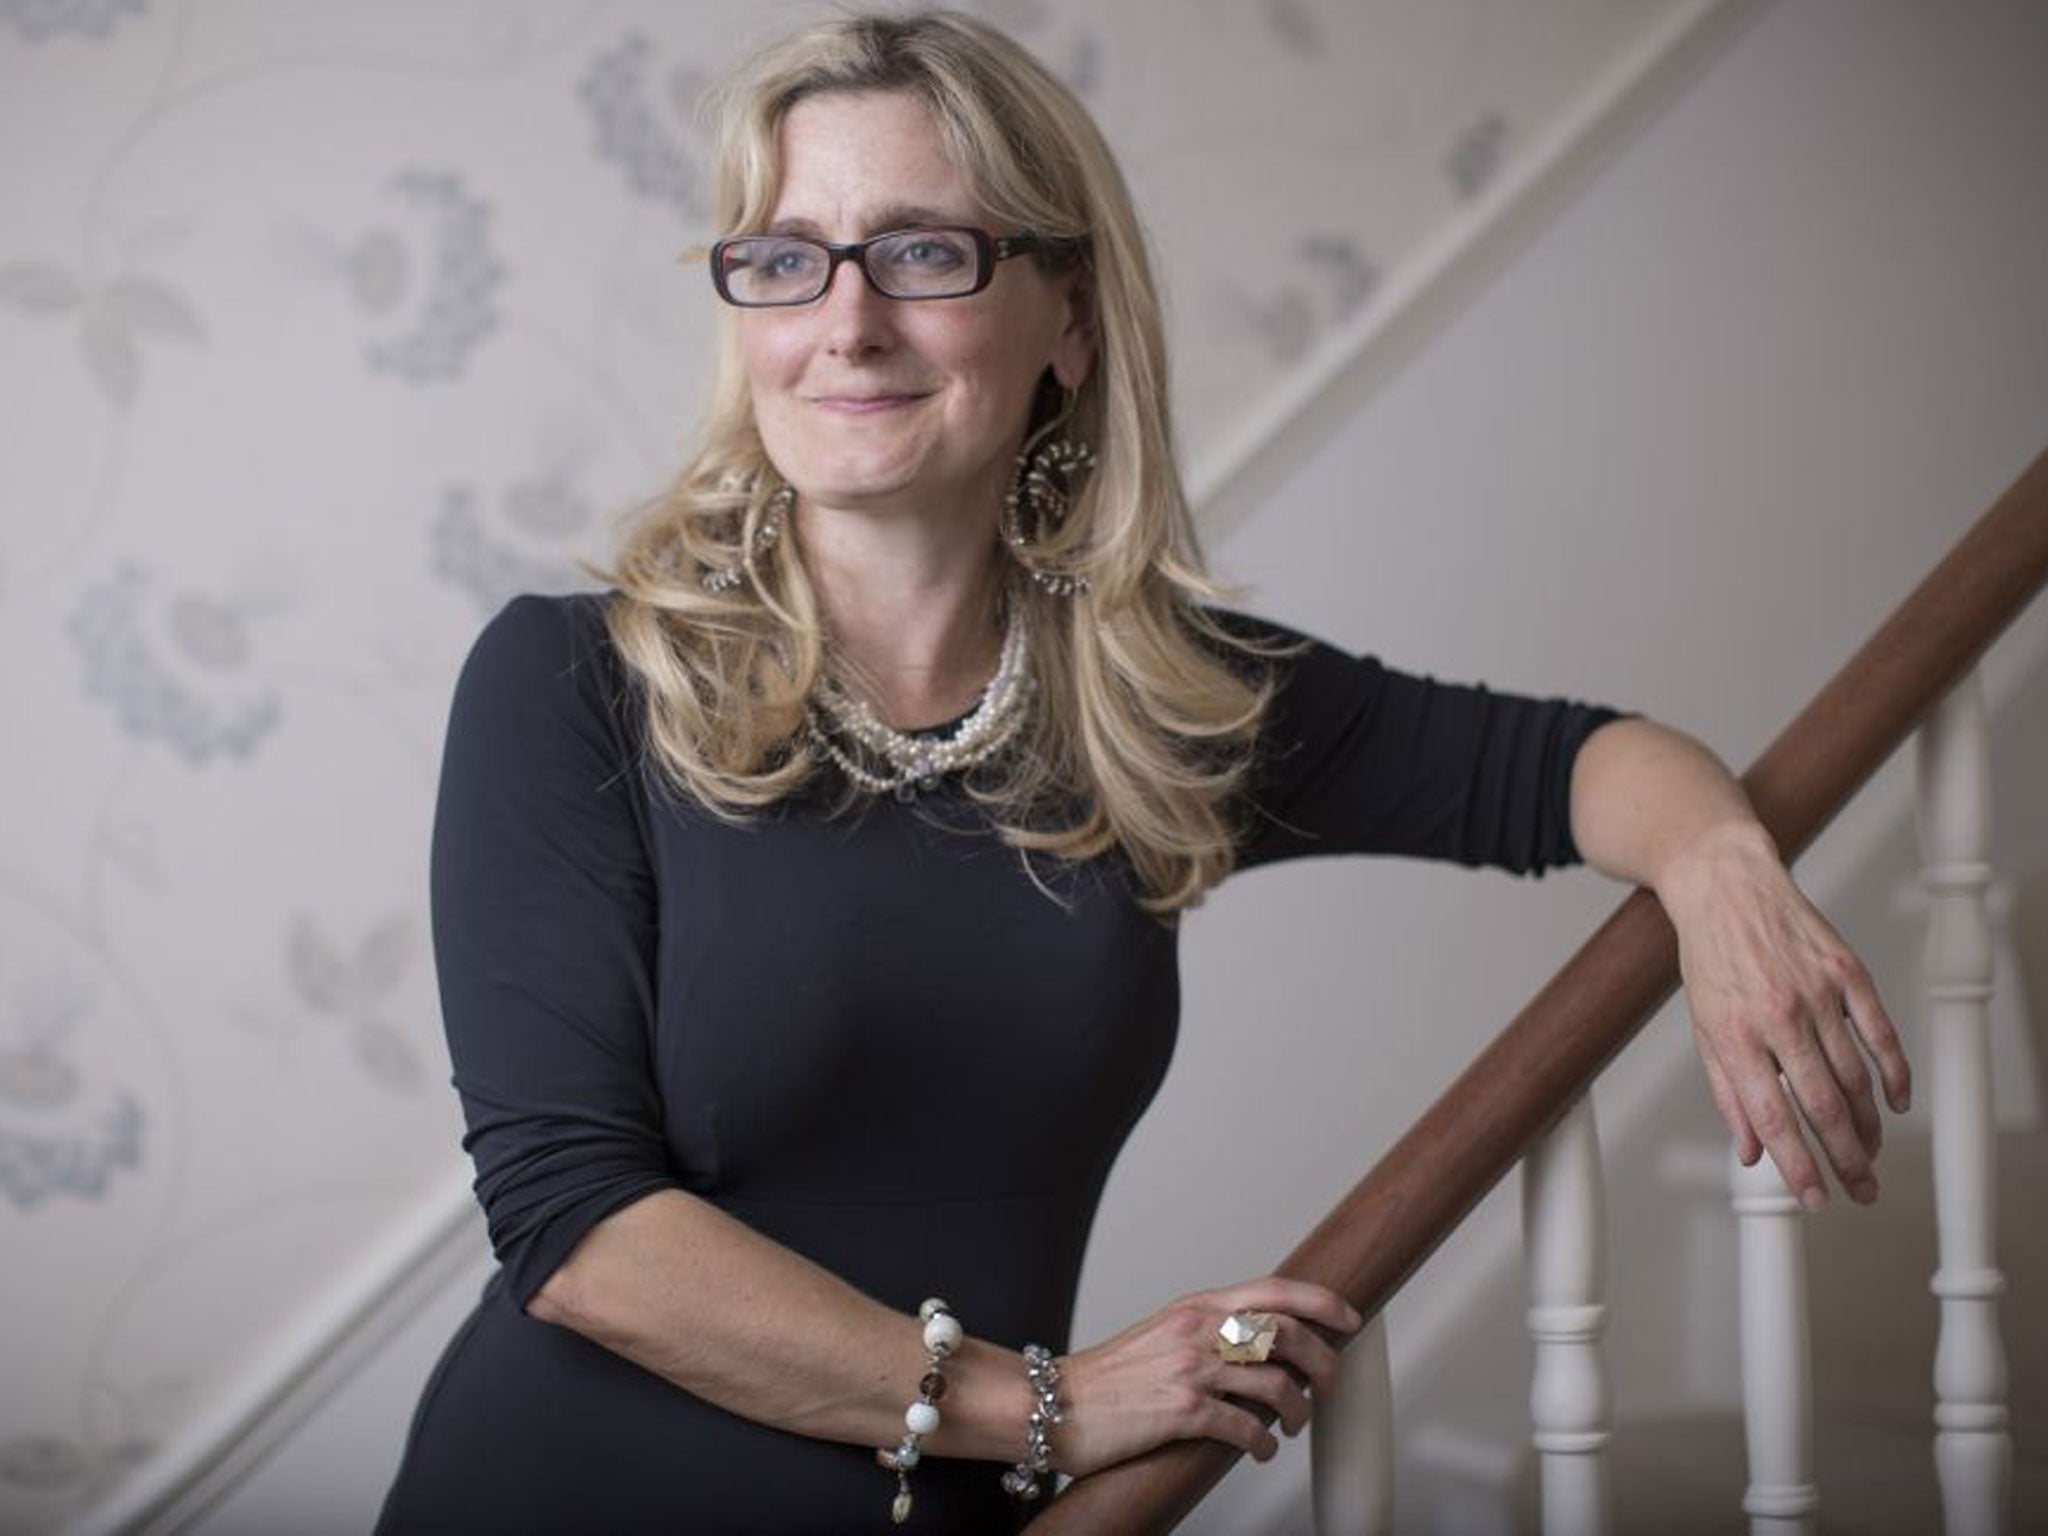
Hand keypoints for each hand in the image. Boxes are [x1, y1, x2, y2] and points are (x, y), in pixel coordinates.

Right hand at [1054, 1278, 1361, 1477]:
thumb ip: (1208, 1330)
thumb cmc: (1108, 1376)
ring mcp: (1191, 1369)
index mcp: (1197, 1306)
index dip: (1321, 1302)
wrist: (1056, 1403)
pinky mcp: (1182, 1411)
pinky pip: (1245, 1426)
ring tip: (1292, 1424)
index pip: (1274, 1290)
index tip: (1348, 1317)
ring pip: (1276, 1382)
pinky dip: (1263, 1442)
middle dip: (1323, 1362)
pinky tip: (1260, 1449)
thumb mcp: (1164, 1332)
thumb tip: (1258, 1343)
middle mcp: (1198, 1330)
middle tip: (1327, 1385)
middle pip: (1287, 1333)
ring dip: (1297, 1409)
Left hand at [1657, 820, 1911, 1208]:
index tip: (1817, 1197)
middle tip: (1861, 1189)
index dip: (1798, 1165)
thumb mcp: (1702, 1027)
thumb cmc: (1711, 958)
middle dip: (1846, 1158)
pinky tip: (1897, 1103)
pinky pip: (1881, 1034)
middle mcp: (1778, 1016)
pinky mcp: (1847, 973)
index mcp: (1735, 1034)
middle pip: (1822, 1105)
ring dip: (1869, 1125)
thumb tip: (1752, 1150)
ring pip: (1856, 1077)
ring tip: (1871, 1153)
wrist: (1727, 887)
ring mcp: (1817, 993)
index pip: (1771, 1117)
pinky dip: (1894, 1074)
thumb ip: (1728, 1092)